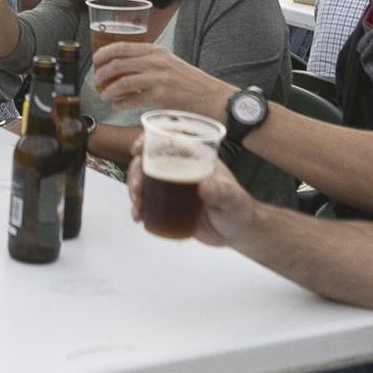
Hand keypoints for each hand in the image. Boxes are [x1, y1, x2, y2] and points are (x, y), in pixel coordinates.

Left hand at [92, 42, 229, 117]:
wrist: (210, 96)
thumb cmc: (188, 81)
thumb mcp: (168, 62)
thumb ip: (147, 61)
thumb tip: (121, 67)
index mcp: (156, 50)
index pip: (122, 47)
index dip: (104, 53)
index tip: (94, 60)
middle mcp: (155, 61)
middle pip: (118, 63)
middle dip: (102, 73)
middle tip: (96, 81)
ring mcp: (158, 78)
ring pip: (123, 81)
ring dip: (109, 90)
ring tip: (105, 95)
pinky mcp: (160, 95)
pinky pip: (133, 99)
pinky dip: (121, 103)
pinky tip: (117, 105)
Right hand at [127, 136, 254, 246]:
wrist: (237, 232)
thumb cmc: (238, 208)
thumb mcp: (232, 198)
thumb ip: (221, 192)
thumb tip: (204, 186)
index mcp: (194, 157)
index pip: (168, 140)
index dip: (148, 140)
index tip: (136, 150)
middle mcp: (179, 168)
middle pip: (149, 161)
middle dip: (135, 173)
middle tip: (136, 190)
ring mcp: (171, 187)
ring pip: (144, 181)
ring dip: (134, 192)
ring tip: (137, 209)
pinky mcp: (167, 205)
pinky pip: (147, 202)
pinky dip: (138, 208)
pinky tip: (137, 218)